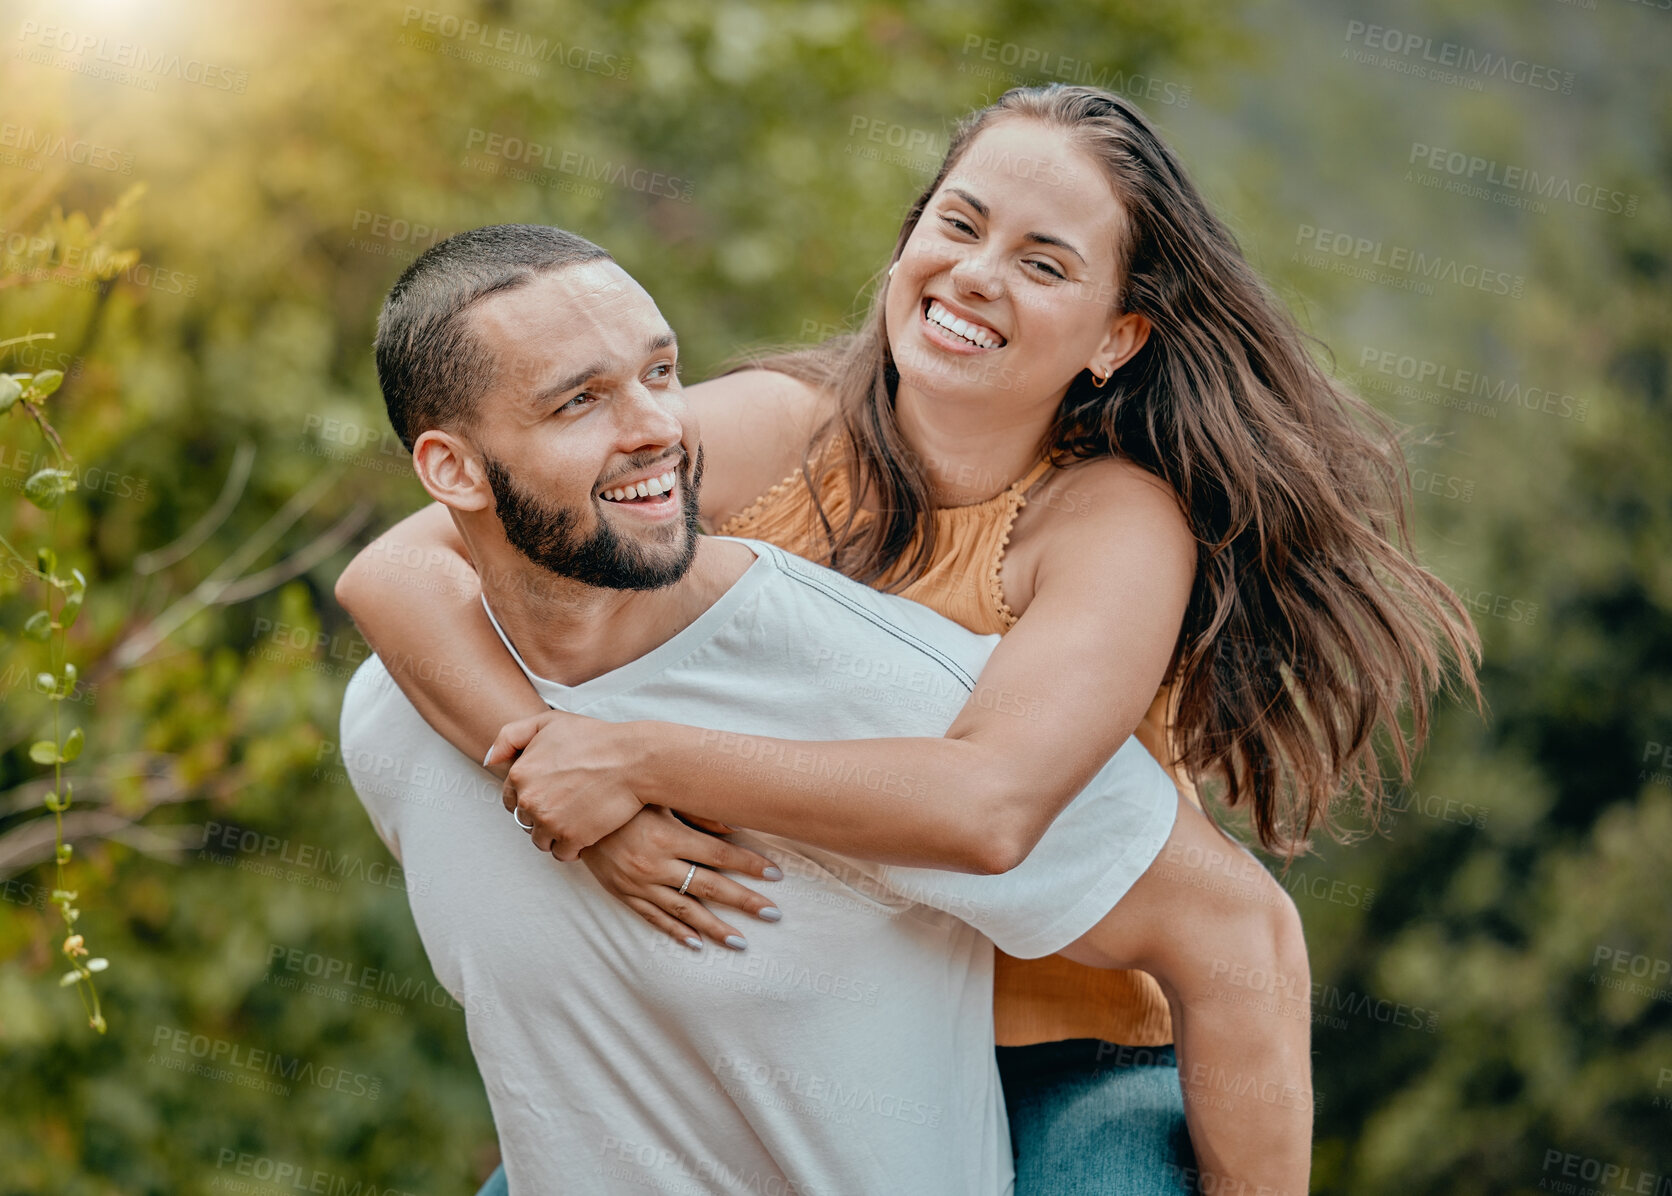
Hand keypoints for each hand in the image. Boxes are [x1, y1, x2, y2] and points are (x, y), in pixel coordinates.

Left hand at [493, 709, 647, 860]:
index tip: (552, 791)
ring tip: (577, 819)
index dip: (531, 795)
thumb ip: (510, 736)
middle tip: (568, 803)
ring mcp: (549, 822)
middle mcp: (529, 800)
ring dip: (555, 834)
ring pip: (541, 840)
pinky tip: (586, 832)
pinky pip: (562, 854)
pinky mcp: (572, 838)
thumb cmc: (594, 738)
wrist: (632, 760)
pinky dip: (572, 848)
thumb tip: (489, 760)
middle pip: (525, 821)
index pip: (511, 799)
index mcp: (519, 773)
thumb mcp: (548, 722)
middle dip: (543, 815)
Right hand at [580, 806, 783, 948]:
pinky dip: (676, 932)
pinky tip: (697, 944)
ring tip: (741, 942)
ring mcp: (639, 884)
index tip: (776, 874)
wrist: (572, 815)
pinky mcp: (624, 895)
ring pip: (685, 911)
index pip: (720, 855)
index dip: (749, 865)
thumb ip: (697, 812)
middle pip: (710, 887)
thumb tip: (736, 824)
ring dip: (716, 927)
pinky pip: (654, 918)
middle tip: (774, 914)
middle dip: (745, 901)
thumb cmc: (621, 800)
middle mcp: (656, 865)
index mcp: (668, 836)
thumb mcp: (659, 797)